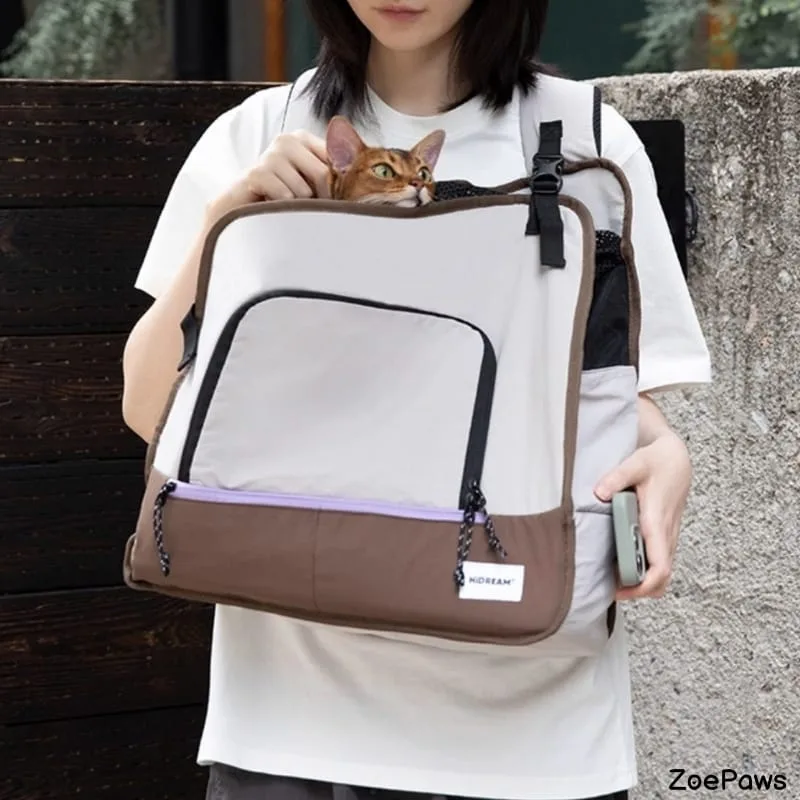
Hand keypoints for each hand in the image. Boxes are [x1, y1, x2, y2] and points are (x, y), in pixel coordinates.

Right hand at [211, 130, 329, 218]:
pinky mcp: (256, 173)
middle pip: (323, 174)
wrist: (242, 205)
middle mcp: (288, 141)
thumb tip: (363, 179)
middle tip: (309, 207)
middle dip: (322, 198)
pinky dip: (283, 207)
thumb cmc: (282, 194)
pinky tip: (273, 204)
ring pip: (304, 190)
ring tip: (287, 204)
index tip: (335, 199)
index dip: (340, 184)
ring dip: (299, 206)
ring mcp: (270, 155)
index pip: (337, 159)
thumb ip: (333, 175)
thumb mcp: (311, 181)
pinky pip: (285, 196)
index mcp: (304, 139)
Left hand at [594, 430, 691, 600]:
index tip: (621, 590)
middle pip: (662, 578)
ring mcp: (668, 536)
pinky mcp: (665, 534)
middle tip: (610, 589)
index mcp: (658, 522)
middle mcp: (666, 534)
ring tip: (613, 578)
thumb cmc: (656, 461)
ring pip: (661, 572)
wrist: (676, 458)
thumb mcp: (635, 463)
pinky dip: (644, 570)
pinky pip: (659, 561)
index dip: (644, 586)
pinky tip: (621, 563)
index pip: (661, 567)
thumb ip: (616, 477)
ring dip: (641, 581)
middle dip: (639, 590)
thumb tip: (598, 493)